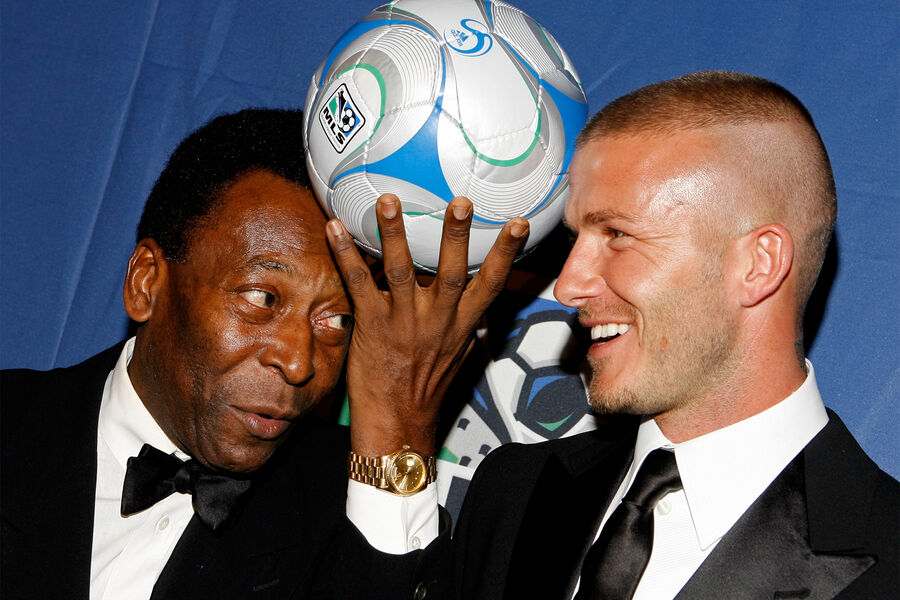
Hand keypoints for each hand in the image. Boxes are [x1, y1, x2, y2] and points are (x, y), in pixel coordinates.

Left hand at [326, 194, 528, 455]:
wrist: (397, 423)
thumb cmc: (425, 389)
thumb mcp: (456, 355)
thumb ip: (465, 325)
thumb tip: (476, 308)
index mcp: (460, 323)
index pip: (491, 283)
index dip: (506, 253)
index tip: (519, 223)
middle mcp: (436, 319)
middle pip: (451, 271)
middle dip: (456, 236)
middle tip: (460, 201)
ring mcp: (403, 321)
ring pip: (401, 270)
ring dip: (395, 233)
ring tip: (390, 200)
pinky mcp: (372, 325)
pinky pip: (359, 284)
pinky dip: (346, 254)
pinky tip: (334, 227)